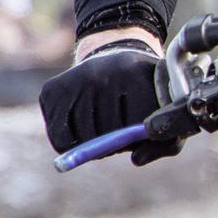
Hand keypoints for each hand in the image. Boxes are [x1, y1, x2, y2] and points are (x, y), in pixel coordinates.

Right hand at [39, 47, 171, 160]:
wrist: (112, 57)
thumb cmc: (143, 91)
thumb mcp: (165, 108)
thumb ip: (166, 141)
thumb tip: (135, 160)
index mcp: (135, 71)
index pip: (136, 125)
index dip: (139, 137)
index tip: (139, 128)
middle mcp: (102, 72)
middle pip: (109, 134)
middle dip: (117, 142)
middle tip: (120, 130)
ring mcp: (73, 80)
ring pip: (85, 139)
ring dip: (96, 145)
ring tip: (104, 127)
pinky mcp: (51, 90)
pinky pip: (61, 140)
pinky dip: (73, 146)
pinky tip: (83, 129)